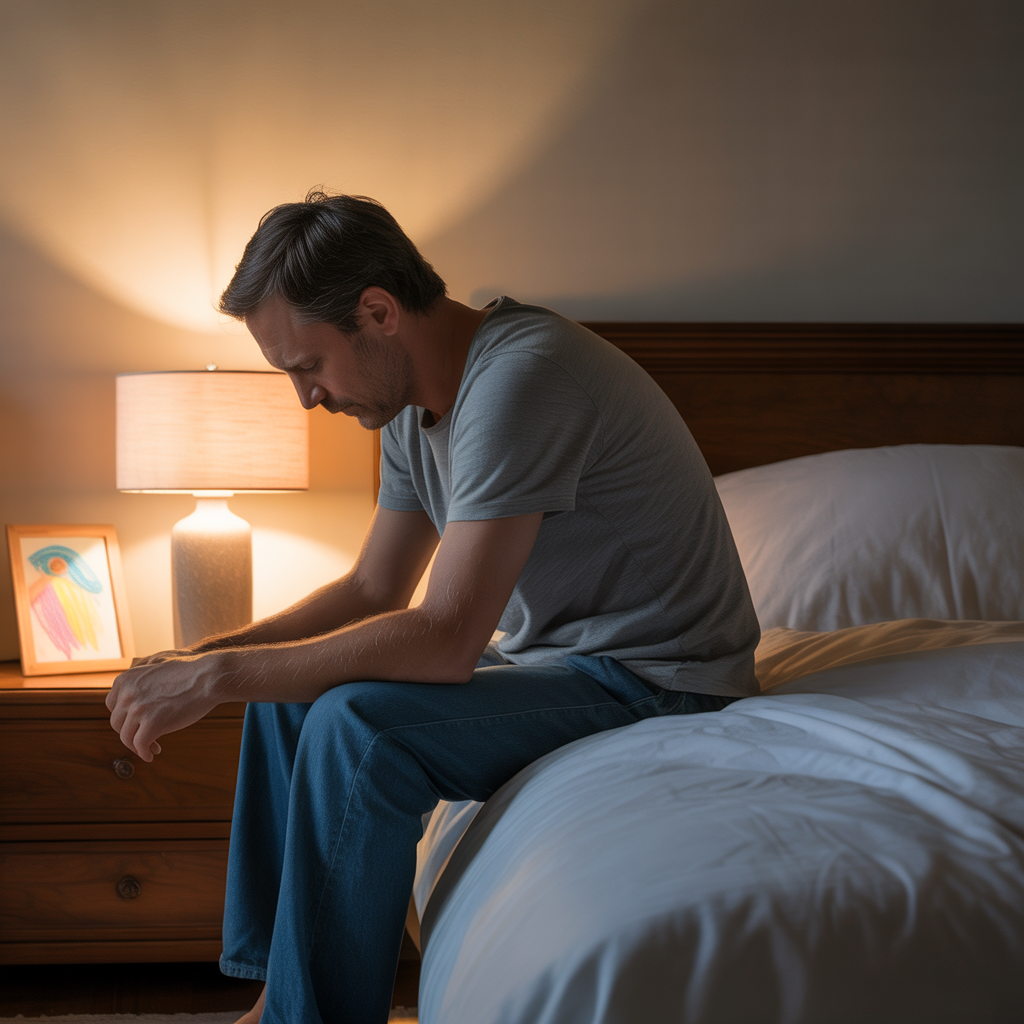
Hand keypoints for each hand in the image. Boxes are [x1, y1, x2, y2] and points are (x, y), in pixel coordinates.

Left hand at [106, 651, 225, 761]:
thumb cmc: (189, 674)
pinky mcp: (152, 724)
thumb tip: (134, 706)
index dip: (124, 718)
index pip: (112, 706)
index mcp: (125, 680)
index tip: (135, 724)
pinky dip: (144, 753)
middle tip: (145, 738)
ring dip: (138, 746)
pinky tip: (152, 754)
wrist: (208, 677)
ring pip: (126, 737)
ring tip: (151, 748)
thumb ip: (139, 686)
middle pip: (118, 723)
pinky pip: (140, 745)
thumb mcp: (154, 672)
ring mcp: (138, 709)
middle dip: (131, 733)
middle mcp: (127, 694)